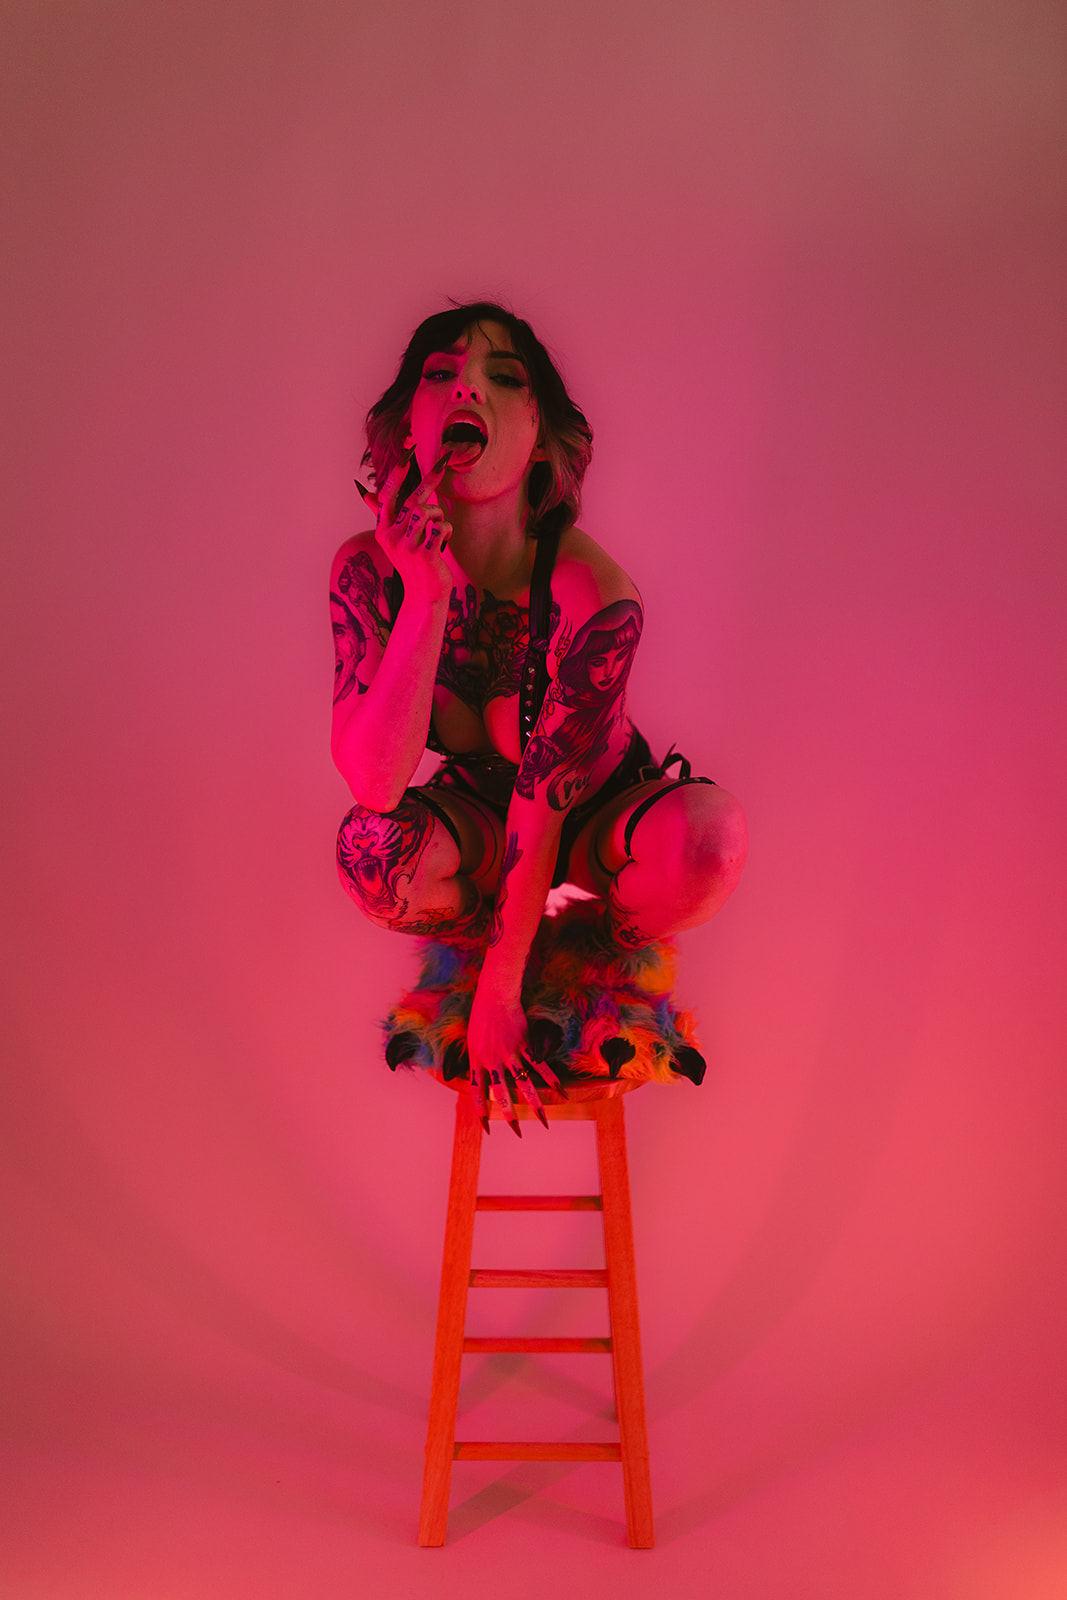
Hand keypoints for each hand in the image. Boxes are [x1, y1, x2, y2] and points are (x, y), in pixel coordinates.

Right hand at [357, 450, 454, 604]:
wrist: (423, 595)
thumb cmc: (411, 563)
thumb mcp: (393, 538)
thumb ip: (382, 514)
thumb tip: (363, 491)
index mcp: (383, 529)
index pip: (388, 495)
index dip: (398, 472)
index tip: (408, 450)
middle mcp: (391, 536)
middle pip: (413, 499)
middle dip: (430, 478)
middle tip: (445, 460)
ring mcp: (407, 546)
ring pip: (429, 513)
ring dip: (440, 517)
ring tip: (438, 531)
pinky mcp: (424, 555)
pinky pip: (442, 528)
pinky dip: (447, 532)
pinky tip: (443, 545)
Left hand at [465, 984, 563, 1132]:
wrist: (494, 997)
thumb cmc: (481, 1018)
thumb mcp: (472, 1042)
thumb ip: (477, 1061)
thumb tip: (477, 1076)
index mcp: (477, 1062)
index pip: (477, 1094)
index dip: (481, 1112)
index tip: (486, 1128)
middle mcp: (494, 1062)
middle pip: (502, 1095)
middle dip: (510, 1117)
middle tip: (517, 1132)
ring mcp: (510, 1055)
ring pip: (525, 1085)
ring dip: (535, 1105)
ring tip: (543, 1122)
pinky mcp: (525, 1046)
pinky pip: (540, 1066)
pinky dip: (552, 1079)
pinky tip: (562, 1092)